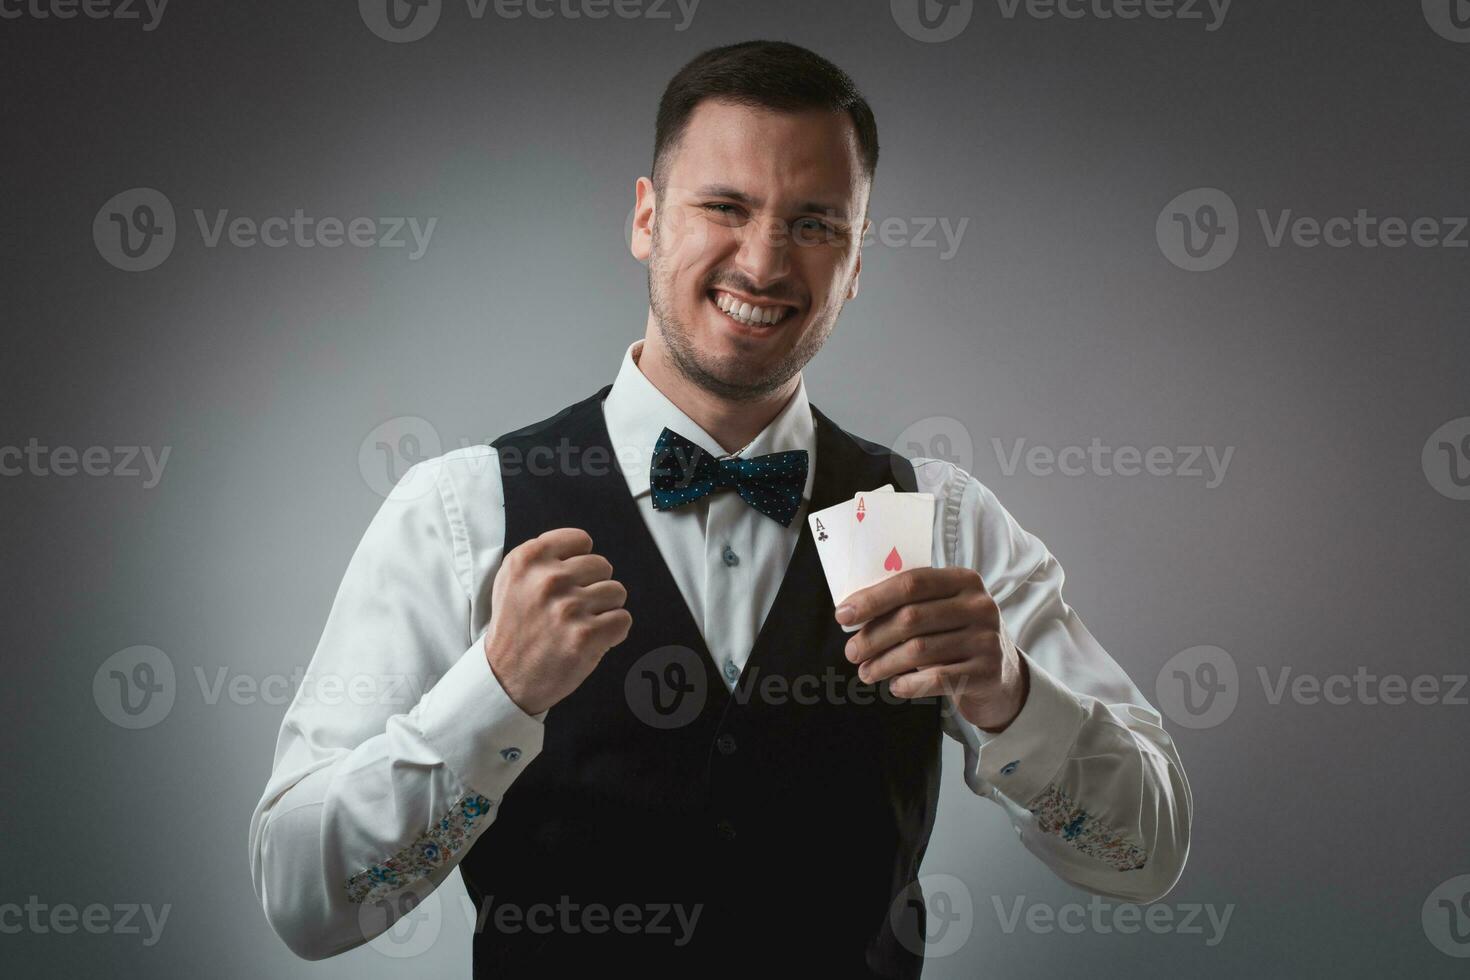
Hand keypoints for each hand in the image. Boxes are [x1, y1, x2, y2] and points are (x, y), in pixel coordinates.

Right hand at [484, 527, 632, 715]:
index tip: (568, 580)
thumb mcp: (512, 579)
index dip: (579, 561)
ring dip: (603, 610)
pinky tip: (590, 639)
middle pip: (602, 566)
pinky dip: (612, 632)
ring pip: (616, 592)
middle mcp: (547, 579)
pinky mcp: (586, 635)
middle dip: (593, 587)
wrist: (505, 678)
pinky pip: (623, 619)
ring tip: (579, 625)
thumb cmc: (515, 628)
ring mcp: (568, 607)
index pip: (581, 540)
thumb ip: (543, 556)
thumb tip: (582, 547)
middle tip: (571, 609)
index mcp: (527, 559)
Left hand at [837, 567, 1027, 731]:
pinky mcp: (986, 672)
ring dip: (883, 663)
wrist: (1002, 677)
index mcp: (963, 580)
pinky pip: (936, 678)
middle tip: (852, 652)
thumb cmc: (958, 637)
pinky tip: (894, 686)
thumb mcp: (943, 611)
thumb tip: (853, 612)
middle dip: (873, 636)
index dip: (872, 598)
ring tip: (866, 672)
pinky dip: (908, 683)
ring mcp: (985, 639)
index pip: (911, 582)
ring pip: (919, 650)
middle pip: (911, 617)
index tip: (843, 615)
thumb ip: (910, 604)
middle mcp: (979, 605)